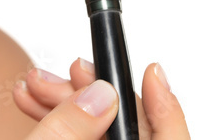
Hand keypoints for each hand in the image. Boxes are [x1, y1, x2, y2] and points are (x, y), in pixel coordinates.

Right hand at [13, 59, 189, 138]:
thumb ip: (71, 128)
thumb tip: (99, 94)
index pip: (168, 137)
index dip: (164, 101)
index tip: (151, 70)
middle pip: (127, 127)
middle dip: (90, 93)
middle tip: (60, 74)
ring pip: (101, 131)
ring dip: (66, 104)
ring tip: (34, 87)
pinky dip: (61, 122)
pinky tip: (38, 105)